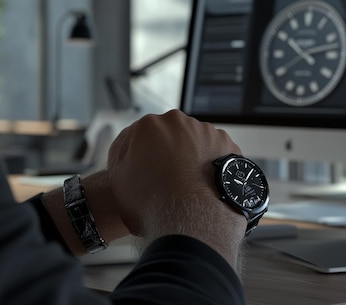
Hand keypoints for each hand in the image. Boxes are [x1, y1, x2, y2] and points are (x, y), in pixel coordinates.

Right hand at [107, 109, 246, 266]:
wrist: (193, 222)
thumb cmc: (153, 205)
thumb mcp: (117, 182)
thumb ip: (121, 157)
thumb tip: (129, 149)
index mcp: (148, 126)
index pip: (140, 135)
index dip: (140, 155)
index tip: (144, 170)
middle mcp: (178, 122)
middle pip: (169, 134)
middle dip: (166, 151)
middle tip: (165, 178)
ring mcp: (206, 132)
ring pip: (194, 141)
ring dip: (190, 156)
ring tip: (187, 184)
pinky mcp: (227, 145)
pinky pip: (215, 151)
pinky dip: (210, 164)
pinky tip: (204, 183)